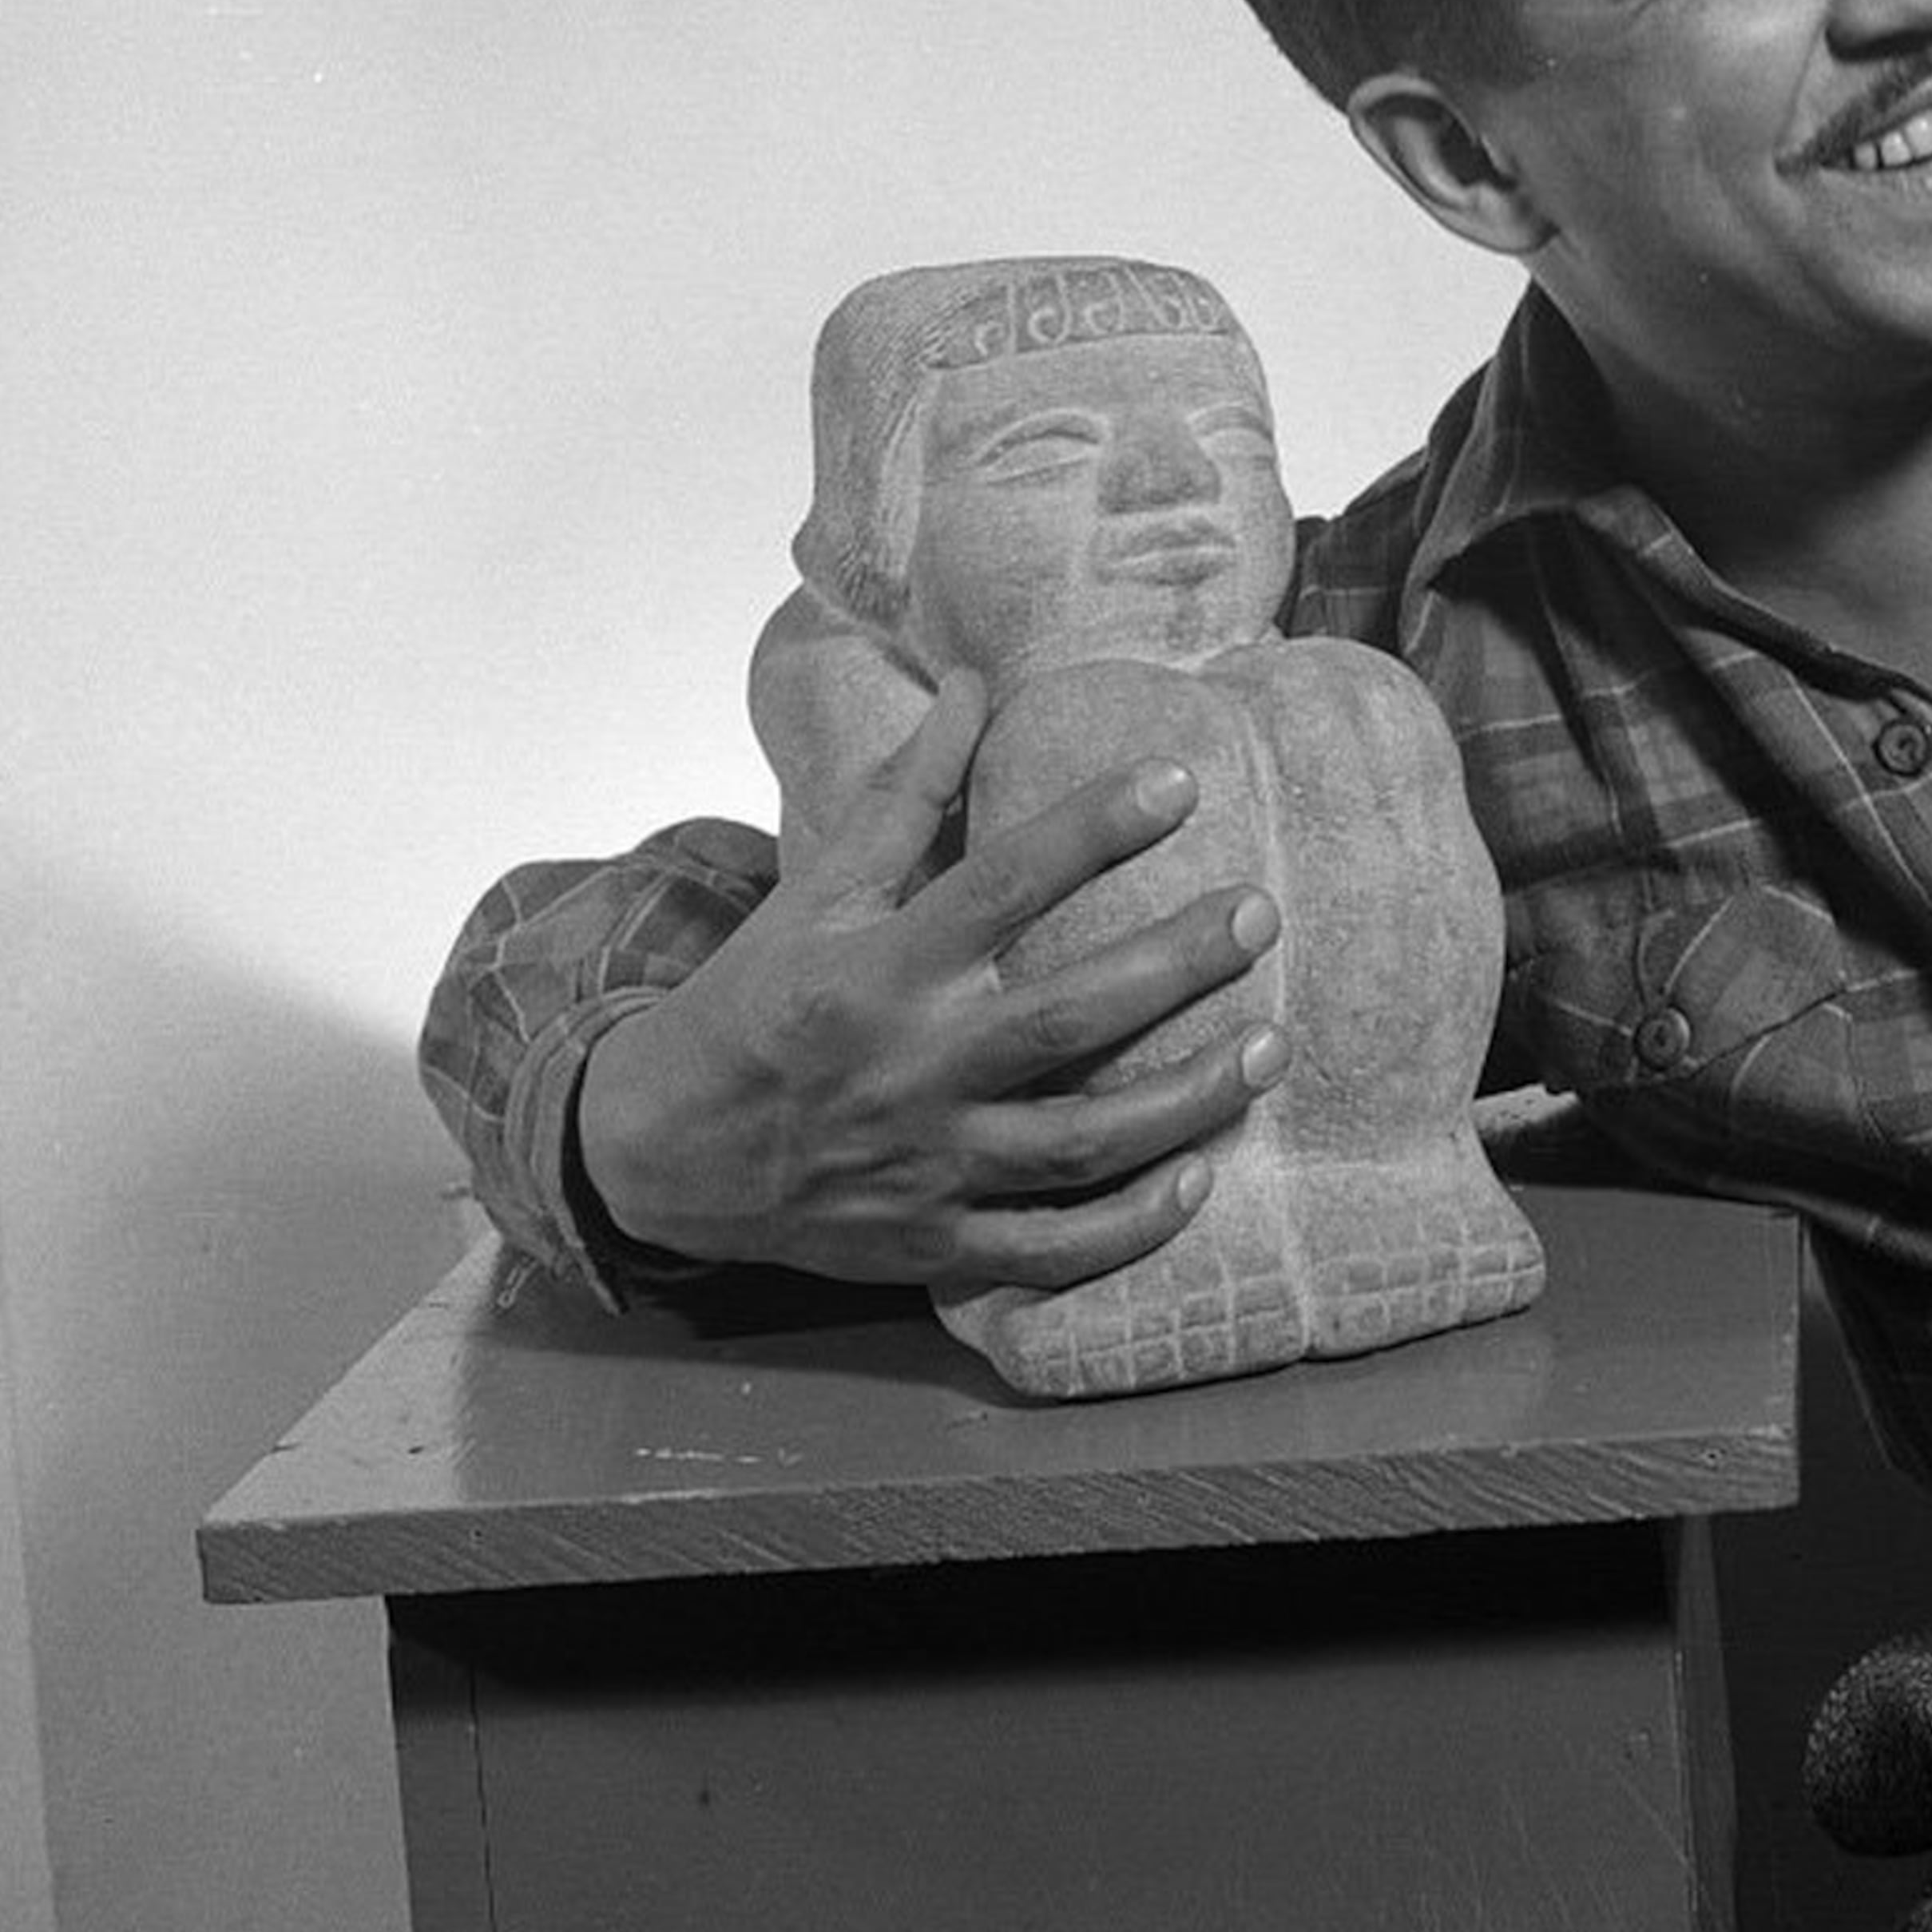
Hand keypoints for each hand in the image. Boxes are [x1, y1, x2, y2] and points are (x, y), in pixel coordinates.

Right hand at [574, 672, 1284, 1290]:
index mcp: (877, 968)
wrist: (658, 1154)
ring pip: (1078, 1143)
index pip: (1001, 884)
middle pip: (1064, 1019)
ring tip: (1272, 1046)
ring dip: (1185, 1098)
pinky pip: (1049, 1247)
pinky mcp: (933, 1243)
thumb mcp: (814, 892)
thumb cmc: (752, 1002)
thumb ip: (906, 796)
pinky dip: (1128, 1225)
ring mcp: (926, 1164)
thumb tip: (976, 684)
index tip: (1178, 781)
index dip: (1092, 830)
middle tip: (1258, 913)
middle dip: (1173, 967)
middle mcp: (909, 1066)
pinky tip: (1199, 1179)